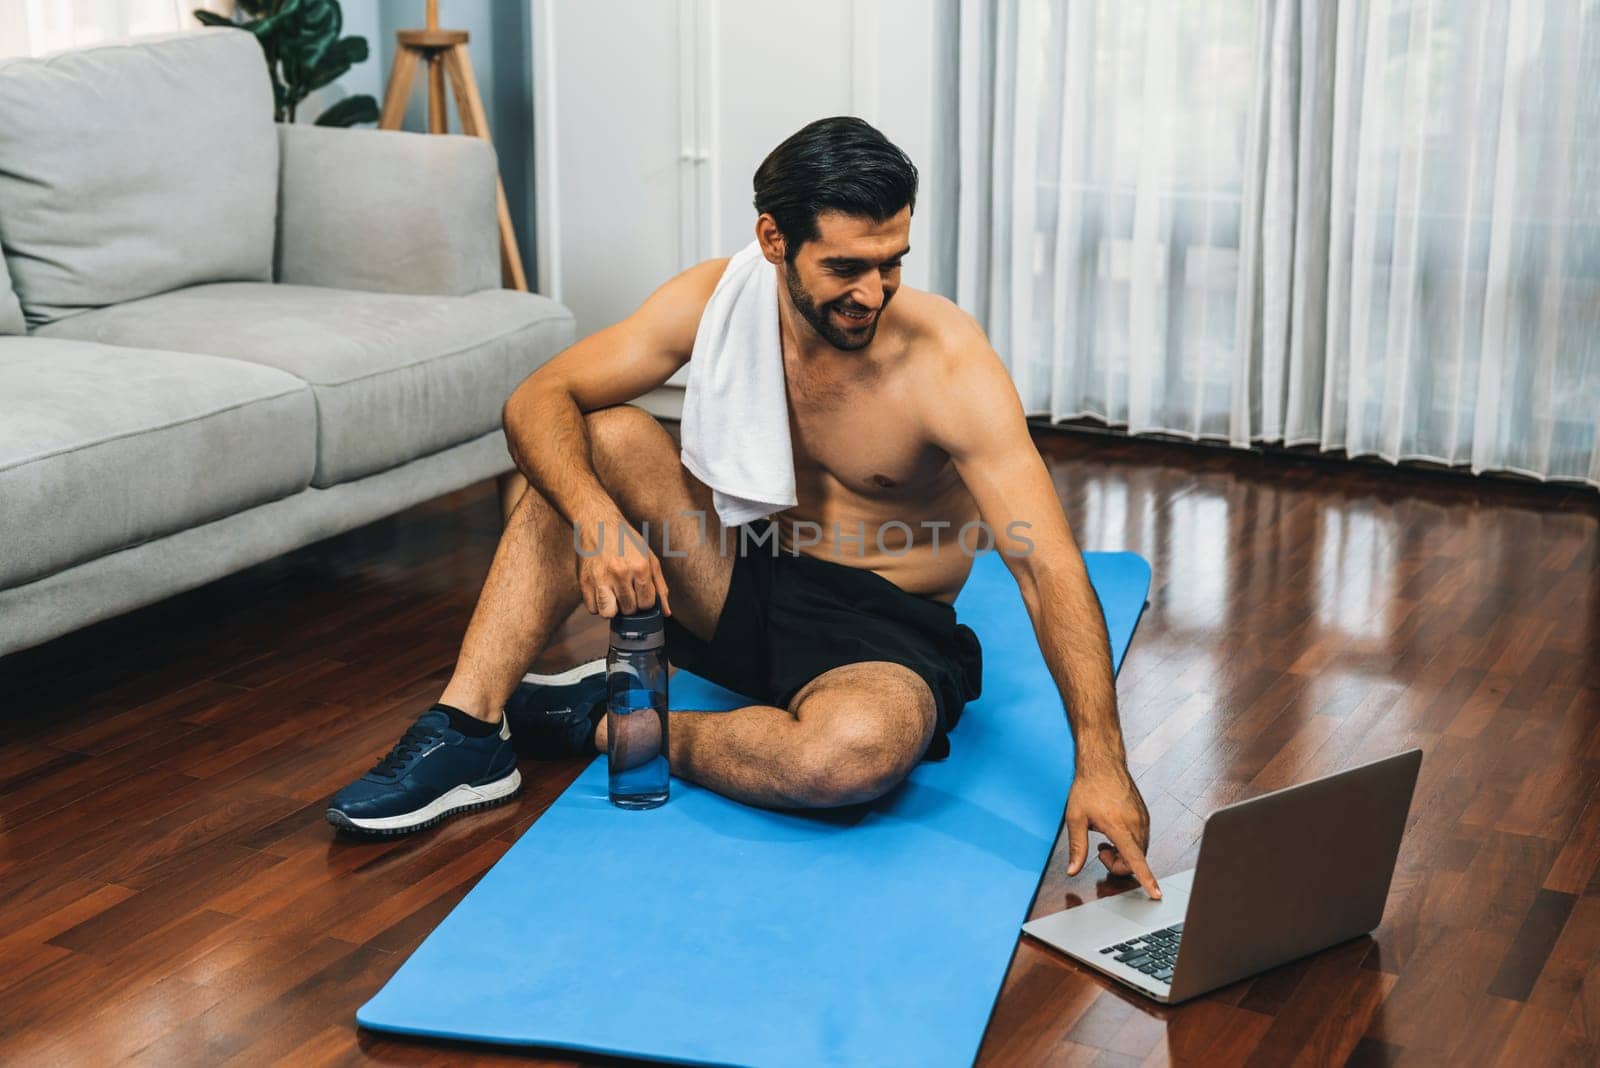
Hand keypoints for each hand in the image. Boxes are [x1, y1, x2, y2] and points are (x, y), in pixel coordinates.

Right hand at [575, 517, 671, 617]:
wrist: (598, 523)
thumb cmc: (626, 541)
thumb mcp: (649, 558)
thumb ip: (659, 586)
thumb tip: (666, 613)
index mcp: (640, 567)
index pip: (646, 603)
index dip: (645, 602)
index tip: (640, 595)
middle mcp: (620, 573)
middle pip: (629, 610)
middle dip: (630, 605)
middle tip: (627, 592)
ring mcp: (600, 578)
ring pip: (608, 614)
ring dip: (613, 609)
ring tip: (614, 596)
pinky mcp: (584, 581)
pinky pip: (592, 609)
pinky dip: (598, 605)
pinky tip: (602, 593)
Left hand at [1064, 761, 1159, 898]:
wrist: (1102, 763)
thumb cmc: (1088, 787)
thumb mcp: (1075, 818)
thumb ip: (1076, 848)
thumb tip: (1073, 870)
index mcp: (1120, 827)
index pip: (1136, 860)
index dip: (1146, 879)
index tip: (1156, 893)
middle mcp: (1137, 824)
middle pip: (1135, 861)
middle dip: (1118, 864)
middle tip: (1100, 850)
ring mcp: (1143, 819)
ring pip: (1139, 851)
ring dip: (1123, 854)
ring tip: (1105, 840)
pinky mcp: (1145, 815)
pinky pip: (1142, 839)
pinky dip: (1129, 844)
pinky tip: (1114, 831)